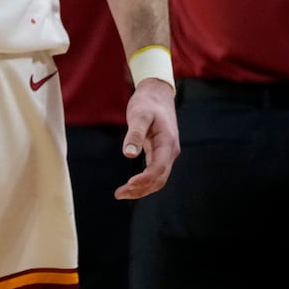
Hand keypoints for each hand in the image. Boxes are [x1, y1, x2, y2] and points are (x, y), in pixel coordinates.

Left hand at [114, 78, 179, 199]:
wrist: (157, 94)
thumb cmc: (147, 103)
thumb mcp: (139, 115)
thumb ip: (135, 134)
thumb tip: (128, 154)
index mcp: (167, 143)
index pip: (158, 169)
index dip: (144, 180)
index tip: (128, 185)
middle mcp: (170, 151)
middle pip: (159, 179)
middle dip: (141, 189)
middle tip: (119, 194)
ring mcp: (166, 153)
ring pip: (158, 178)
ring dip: (142, 188)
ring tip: (121, 193)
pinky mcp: (160, 152)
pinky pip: (155, 171)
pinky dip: (144, 180)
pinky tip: (131, 183)